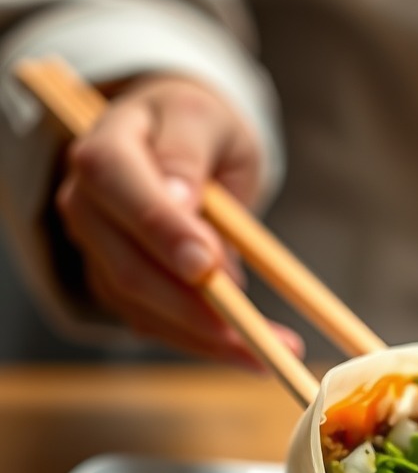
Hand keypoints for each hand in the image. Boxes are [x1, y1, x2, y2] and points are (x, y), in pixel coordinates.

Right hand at [55, 73, 302, 364]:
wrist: (177, 139)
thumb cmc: (195, 125)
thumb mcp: (203, 119)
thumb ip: (188, 152)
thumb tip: (179, 198)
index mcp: (105, 150)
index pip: (119, 188)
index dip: (163, 231)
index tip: (209, 266)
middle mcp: (88, 207)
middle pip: (130, 269)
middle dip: (197, 309)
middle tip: (261, 335)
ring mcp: (100, 253)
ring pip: (145, 309)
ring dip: (210, 340)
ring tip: (275, 352)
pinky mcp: (120, 287)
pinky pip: (159, 326)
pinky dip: (205, 344)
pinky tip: (252, 353)